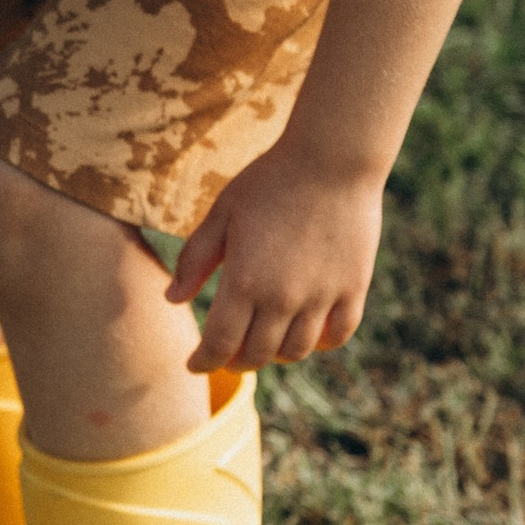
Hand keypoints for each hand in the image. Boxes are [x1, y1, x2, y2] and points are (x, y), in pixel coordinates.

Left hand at [167, 143, 382, 375]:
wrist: (331, 159)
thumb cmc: (269, 181)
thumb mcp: (222, 215)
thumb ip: (195, 260)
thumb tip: (171, 299)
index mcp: (244, 281)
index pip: (219, 344)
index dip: (204, 361)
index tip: (195, 365)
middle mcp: (283, 298)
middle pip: (257, 354)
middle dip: (236, 362)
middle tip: (227, 356)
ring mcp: (322, 296)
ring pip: (296, 351)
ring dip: (276, 355)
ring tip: (265, 344)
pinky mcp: (353, 288)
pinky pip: (337, 335)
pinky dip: (320, 342)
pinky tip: (307, 333)